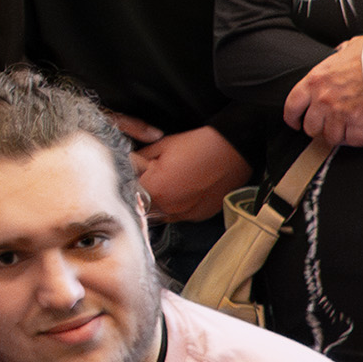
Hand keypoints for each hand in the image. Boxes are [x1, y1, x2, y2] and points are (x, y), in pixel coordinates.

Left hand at [128, 124, 249, 226]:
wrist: (232, 149)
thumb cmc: (199, 145)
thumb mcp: (163, 146)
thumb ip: (141, 159)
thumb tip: (131, 164)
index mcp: (154, 189)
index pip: (130, 192)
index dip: (133, 182)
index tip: (136, 175)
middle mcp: (168, 207)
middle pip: (145, 206)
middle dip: (145, 193)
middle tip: (155, 177)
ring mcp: (185, 214)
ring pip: (162, 214)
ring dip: (161, 202)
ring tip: (172, 183)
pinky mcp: (200, 216)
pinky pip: (181, 215)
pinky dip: (179, 206)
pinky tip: (185, 190)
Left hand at [283, 41, 362, 149]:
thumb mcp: (344, 49)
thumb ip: (335, 56)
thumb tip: (338, 54)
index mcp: (315, 80)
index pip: (292, 106)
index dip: (292, 118)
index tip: (296, 122)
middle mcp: (323, 99)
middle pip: (310, 127)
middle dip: (317, 129)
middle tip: (325, 126)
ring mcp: (340, 112)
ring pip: (330, 137)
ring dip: (337, 136)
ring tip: (343, 130)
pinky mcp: (359, 121)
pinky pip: (352, 140)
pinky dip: (357, 140)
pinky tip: (359, 135)